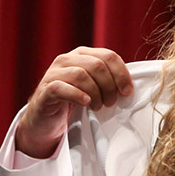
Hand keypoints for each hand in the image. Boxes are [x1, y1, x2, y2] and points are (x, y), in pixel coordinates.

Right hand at [16, 47, 132, 157]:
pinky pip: (62, 87)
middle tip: (110, 102)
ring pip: (81, 75)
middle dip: (109, 86)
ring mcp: (54, 73)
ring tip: (98, 106)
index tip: (127, 91)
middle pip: (97, 65)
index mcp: (83, 55)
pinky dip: (77, 95)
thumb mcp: (93, 87)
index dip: (121, 74)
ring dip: (96, 93)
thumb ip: (108, 80)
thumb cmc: (74, 102)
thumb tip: (130, 86)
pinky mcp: (45, 89)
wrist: (46, 120)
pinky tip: (86, 103)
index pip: (109, 56)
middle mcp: (67, 59)